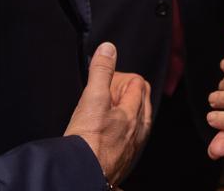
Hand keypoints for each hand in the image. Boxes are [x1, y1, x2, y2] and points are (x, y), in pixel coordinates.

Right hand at [65, 43, 151, 184]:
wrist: (81, 175)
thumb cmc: (87, 141)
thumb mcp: (92, 98)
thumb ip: (101, 71)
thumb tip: (108, 49)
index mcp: (133, 113)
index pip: (138, 83)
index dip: (121, 76)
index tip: (105, 81)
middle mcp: (137, 131)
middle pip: (141, 102)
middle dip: (126, 92)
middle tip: (106, 92)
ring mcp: (132, 148)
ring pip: (138, 122)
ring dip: (127, 112)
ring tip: (109, 110)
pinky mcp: (123, 161)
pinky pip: (130, 139)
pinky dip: (123, 130)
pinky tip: (110, 133)